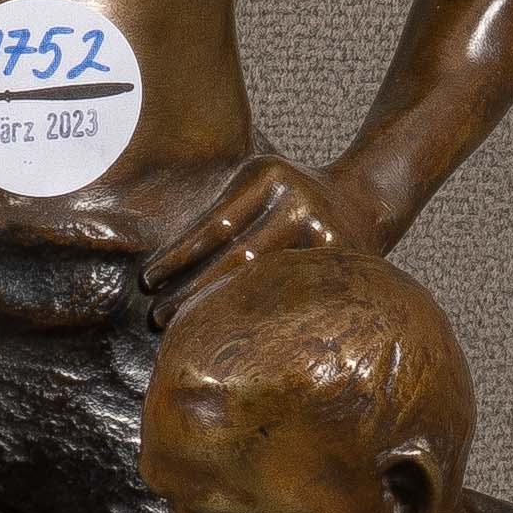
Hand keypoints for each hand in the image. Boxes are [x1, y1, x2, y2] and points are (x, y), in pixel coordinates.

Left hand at [140, 157, 374, 326]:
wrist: (365, 202)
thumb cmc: (291, 198)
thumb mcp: (258, 181)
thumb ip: (223, 209)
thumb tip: (161, 261)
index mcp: (268, 176)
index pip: (213, 227)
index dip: (177, 258)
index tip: (147, 282)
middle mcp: (297, 201)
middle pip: (236, 259)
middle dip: (192, 291)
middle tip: (156, 318)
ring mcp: (323, 233)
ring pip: (263, 282)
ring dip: (219, 308)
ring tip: (185, 332)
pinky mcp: (341, 262)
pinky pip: (290, 296)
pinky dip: (257, 317)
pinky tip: (231, 336)